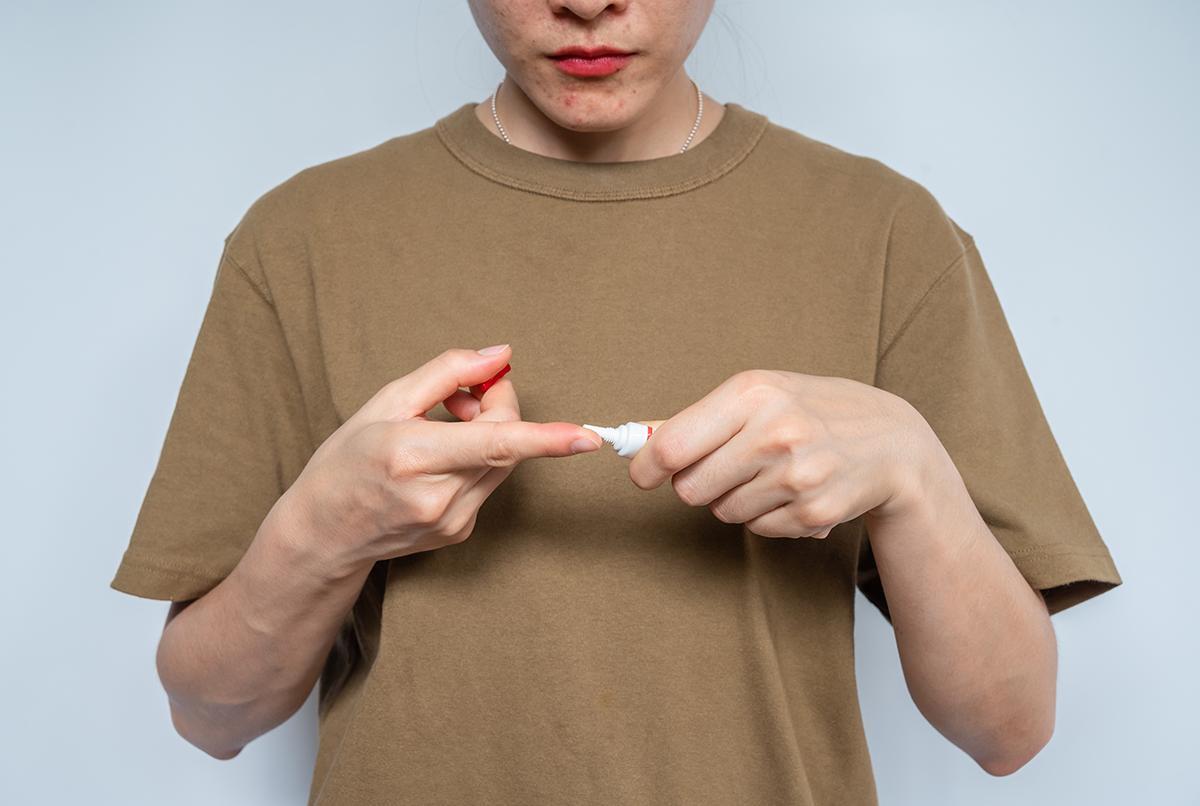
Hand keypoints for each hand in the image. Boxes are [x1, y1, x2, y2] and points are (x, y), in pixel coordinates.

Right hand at [279, 346, 602, 573]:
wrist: (321, 533)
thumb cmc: (346, 462)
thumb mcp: (384, 403)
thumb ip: (447, 373)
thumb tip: (500, 355)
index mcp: (412, 457)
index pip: (494, 444)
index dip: (545, 438)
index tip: (587, 437)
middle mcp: (437, 496)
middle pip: (505, 442)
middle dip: (496, 406)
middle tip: (459, 395)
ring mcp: (451, 521)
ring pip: (502, 463)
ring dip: (490, 434)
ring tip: (444, 426)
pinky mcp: (459, 532)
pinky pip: (488, 483)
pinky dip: (478, 461)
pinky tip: (443, 460)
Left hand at [627, 369, 935, 537]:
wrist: (893, 441)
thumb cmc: (813, 411)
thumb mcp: (762, 394)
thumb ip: (701, 419)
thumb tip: (640, 444)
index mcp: (754, 394)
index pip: (673, 444)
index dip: (647, 466)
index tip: (642, 475)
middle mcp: (775, 433)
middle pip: (690, 487)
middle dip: (697, 484)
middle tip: (726, 468)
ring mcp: (797, 477)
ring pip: (722, 512)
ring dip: (735, 499)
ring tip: (770, 474)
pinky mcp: (813, 514)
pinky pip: (756, 529)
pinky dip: (766, 516)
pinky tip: (793, 491)